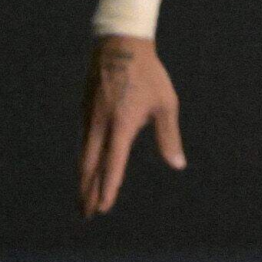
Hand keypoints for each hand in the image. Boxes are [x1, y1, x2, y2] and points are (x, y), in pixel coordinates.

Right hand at [79, 35, 183, 216]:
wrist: (119, 46)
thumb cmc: (149, 76)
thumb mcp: (166, 105)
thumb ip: (169, 136)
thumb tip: (178, 164)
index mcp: (121, 125)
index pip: (113, 164)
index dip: (108, 188)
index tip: (104, 208)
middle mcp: (100, 125)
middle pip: (91, 166)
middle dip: (89, 192)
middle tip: (87, 214)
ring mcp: (89, 119)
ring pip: (84, 156)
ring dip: (84, 179)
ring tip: (83, 199)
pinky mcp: (85, 112)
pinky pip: (83, 142)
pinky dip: (83, 160)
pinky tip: (86, 169)